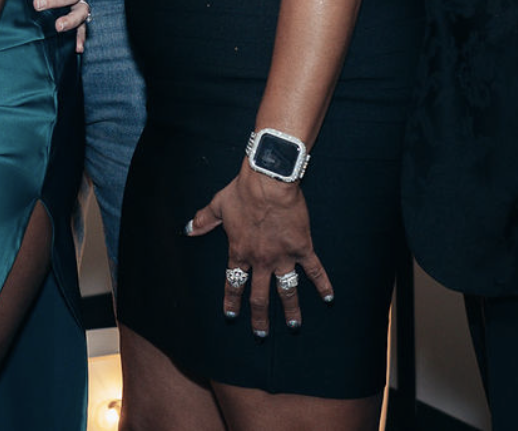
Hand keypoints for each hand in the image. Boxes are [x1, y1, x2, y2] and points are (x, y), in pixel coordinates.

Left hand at [187, 165, 331, 337]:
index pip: (234, 282)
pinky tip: (329, 298)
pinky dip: (323, 284)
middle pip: (259, 296)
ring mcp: (283, 256)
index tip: (231, 316)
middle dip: (259, 318)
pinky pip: (314, 270)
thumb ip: (204, 220)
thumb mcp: (218, 205)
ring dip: (290, 309)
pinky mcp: (302, 248)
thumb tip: (188, 229)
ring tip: (294, 325)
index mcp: (239, 251)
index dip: (232, 301)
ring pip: (287, 290)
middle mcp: (261, 260)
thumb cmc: (242, 192)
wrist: (268, 182)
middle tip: (260, 334)